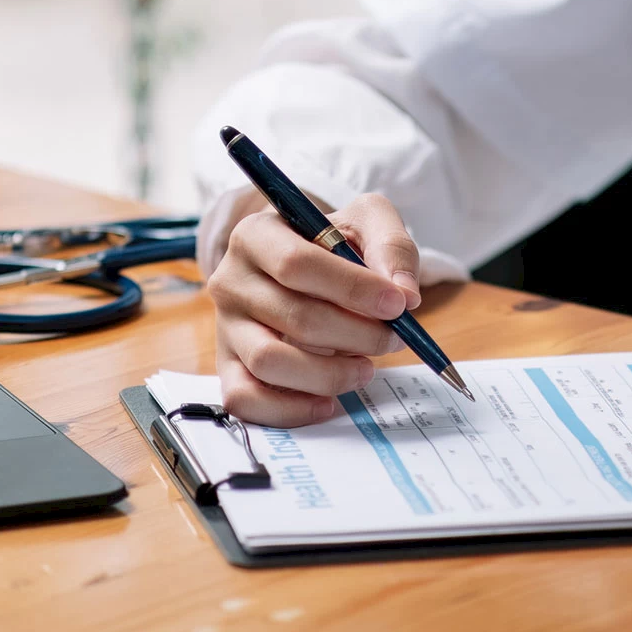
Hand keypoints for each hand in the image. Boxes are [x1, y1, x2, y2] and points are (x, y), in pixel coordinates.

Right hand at [207, 191, 422, 425]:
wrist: (301, 269)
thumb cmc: (332, 245)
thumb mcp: (366, 222)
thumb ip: (391, 246)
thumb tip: (405, 294)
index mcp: (257, 234)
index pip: (297, 264)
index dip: (352, 288)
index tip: (397, 304)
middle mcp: (231, 280)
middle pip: (294, 317)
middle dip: (357, 334)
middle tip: (392, 338)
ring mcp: (226, 327)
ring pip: (269, 361)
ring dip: (329, 374)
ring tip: (364, 368)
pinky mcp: (227, 367)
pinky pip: (245, 399)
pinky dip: (290, 409)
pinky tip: (327, 401)